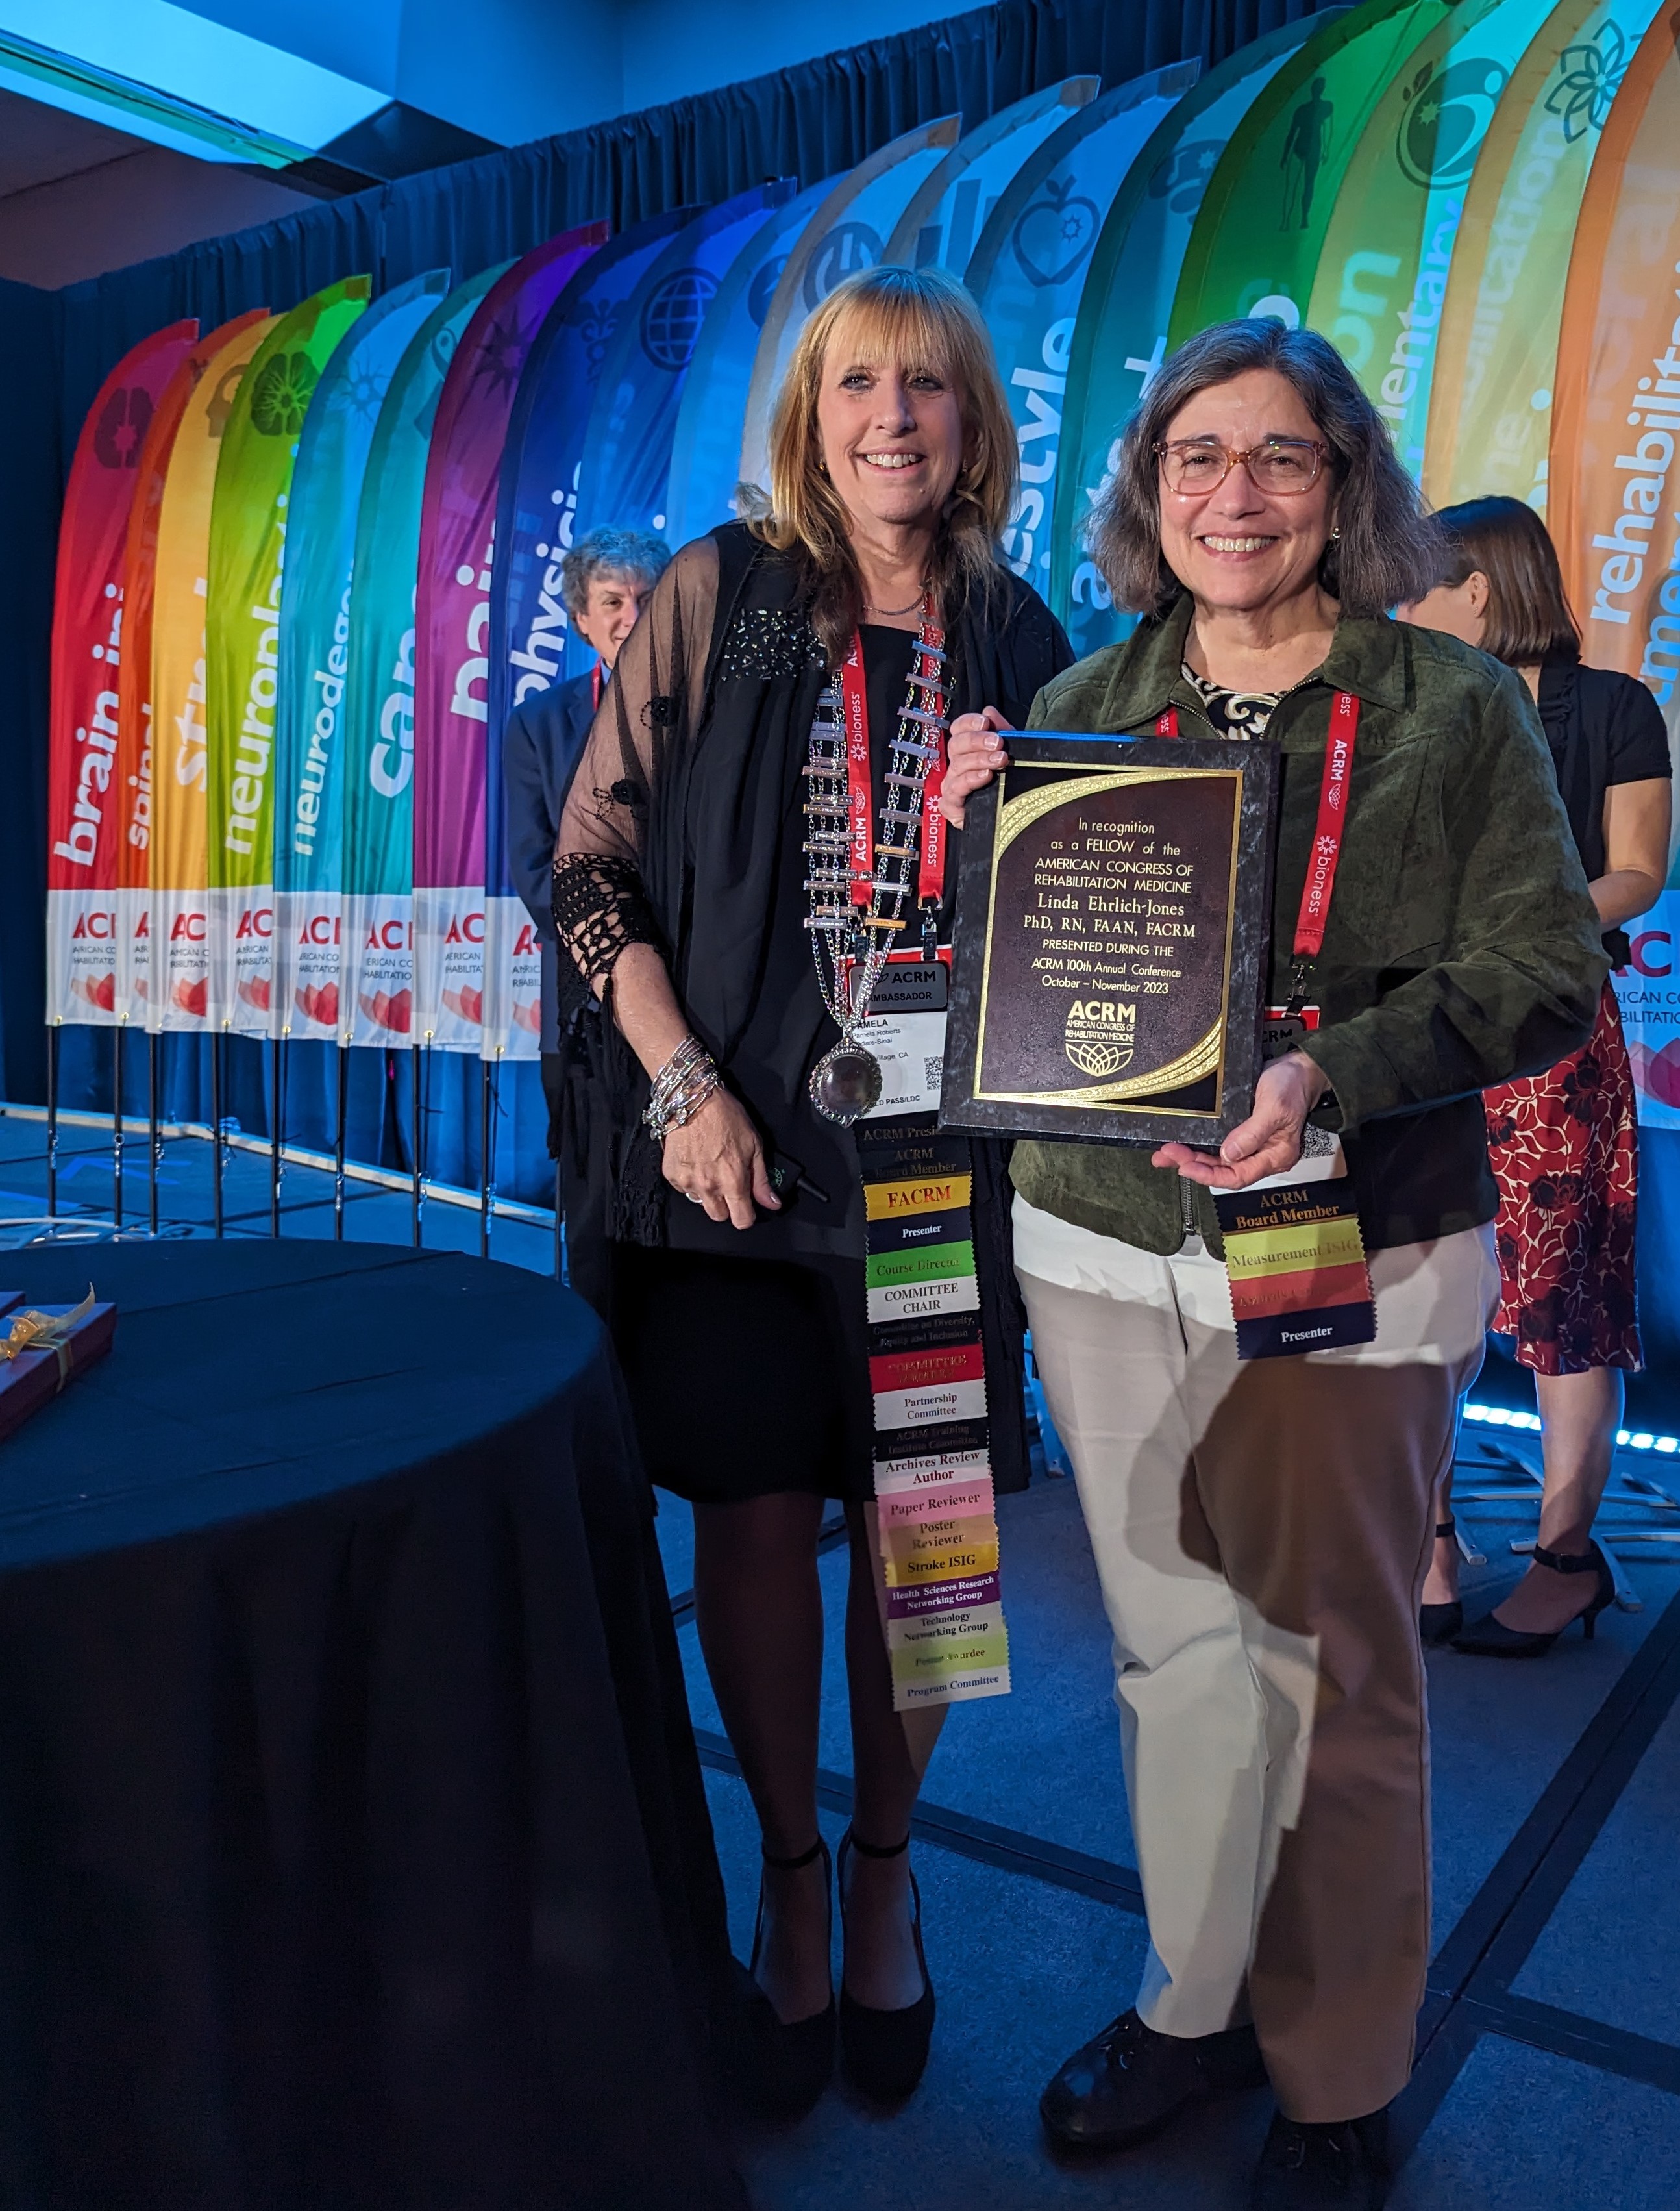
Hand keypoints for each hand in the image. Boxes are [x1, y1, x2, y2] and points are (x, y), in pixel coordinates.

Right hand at [660, 1087, 779, 1228]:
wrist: (692, 1099)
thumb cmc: (726, 1116)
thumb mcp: (754, 1145)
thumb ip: (761, 1180)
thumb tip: (772, 1203)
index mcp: (733, 1181)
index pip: (741, 1220)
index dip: (746, 1216)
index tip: (746, 1207)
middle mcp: (709, 1186)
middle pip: (719, 1216)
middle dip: (726, 1206)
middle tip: (728, 1184)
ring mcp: (687, 1182)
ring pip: (700, 1202)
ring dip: (707, 1192)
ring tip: (710, 1166)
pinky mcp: (671, 1174)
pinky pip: (683, 1188)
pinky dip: (690, 1180)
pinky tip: (695, 1160)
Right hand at [939, 707, 1012, 827]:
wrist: (1016, 818)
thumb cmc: (1012, 785)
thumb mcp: (1012, 752)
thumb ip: (1003, 730)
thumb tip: (989, 711)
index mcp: (968, 751)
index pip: (958, 729)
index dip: (969, 723)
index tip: (985, 722)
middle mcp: (958, 766)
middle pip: (956, 745)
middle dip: (977, 741)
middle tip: (998, 743)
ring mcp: (952, 786)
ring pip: (957, 766)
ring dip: (979, 760)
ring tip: (1000, 760)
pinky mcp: (951, 807)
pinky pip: (954, 791)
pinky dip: (969, 781)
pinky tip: (985, 777)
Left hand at [1151, 1051, 1329, 1190]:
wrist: (1299, 1068)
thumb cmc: (1293, 1086)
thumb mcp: (1274, 1107)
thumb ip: (1252, 1133)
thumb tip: (1228, 1154)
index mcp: (1275, 1156)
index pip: (1238, 1176)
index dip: (1209, 1176)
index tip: (1186, 1167)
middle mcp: (1261, 1155)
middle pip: (1223, 1170)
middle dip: (1193, 1165)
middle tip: (1168, 1154)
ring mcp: (1251, 1145)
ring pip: (1216, 1160)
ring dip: (1191, 1157)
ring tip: (1165, 1153)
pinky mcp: (1241, 1133)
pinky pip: (1216, 1145)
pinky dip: (1197, 1146)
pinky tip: (1181, 1144)